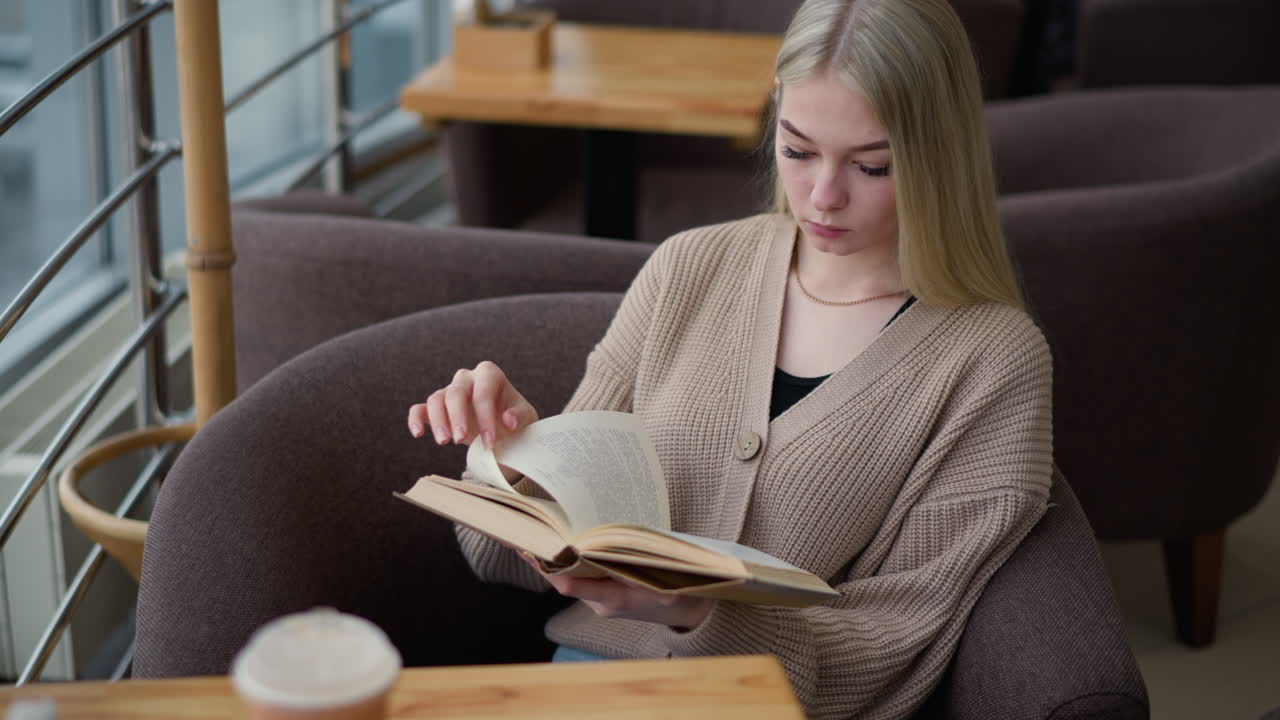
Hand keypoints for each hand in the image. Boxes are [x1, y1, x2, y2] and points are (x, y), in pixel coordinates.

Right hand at [407, 361, 538, 447]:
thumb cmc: (515, 418)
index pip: (483, 392)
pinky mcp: (437, 408)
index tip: (489, 442)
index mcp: (490, 374)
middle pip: (456, 392)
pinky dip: (416, 419)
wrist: (505, 428)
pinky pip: (420, 408)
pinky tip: (418, 434)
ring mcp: (450, 391)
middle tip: (460, 439)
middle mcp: (467, 378)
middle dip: (457, 417)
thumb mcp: (526, 417)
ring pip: (436, 399)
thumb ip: (519, 416)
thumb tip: (508, 420)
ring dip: (438, 420)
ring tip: (444, 442)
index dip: (485, 416)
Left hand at [521, 553, 712, 630]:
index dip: (547, 568)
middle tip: (523, 536)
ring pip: (572, 578)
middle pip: (564, 579)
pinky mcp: (606, 595)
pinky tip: (566, 543)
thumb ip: (629, 562)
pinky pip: (584, 578)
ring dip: (557, 559)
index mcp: (611, 598)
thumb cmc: (676, 592)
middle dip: (544, 559)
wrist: (689, 611)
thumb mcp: (657, 575)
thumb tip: (601, 542)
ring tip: (539, 534)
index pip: (568, 585)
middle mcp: (600, 603)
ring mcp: (602, 601)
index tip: (530, 550)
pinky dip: (574, 561)